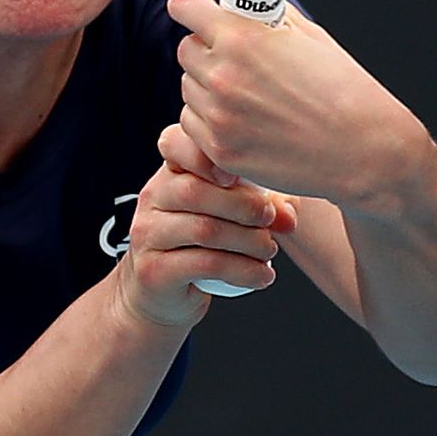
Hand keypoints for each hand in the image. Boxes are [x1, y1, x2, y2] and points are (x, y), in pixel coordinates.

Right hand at [113, 123, 298, 328]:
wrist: (162, 291)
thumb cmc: (200, 244)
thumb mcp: (226, 215)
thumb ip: (257, 206)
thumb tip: (288, 216)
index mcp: (168, 172)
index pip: (174, 143)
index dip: (207, 154)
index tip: (240, 175)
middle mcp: (152, 197)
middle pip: (195, 191)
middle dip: (243, 205)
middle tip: (270, 219)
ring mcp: (148, 234)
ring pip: (203, 230)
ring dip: (248, 241)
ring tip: (269, 250)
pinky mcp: (154, 271)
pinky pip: (204, 265)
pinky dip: (242, 270)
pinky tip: (262, 276)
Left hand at [168, 0, 425, 209]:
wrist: (365, 150)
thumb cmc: (345, 92)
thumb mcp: (309, 37)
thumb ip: (268, 18)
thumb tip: (244, 6)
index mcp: (243, 38)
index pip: (184, 7)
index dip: (190, 8)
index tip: (193, 12)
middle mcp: (223, 75)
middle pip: (186, 49)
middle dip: (207, 50)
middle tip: (237, 62)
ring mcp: (219, 115)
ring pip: (188, 87)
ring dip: (207, 88)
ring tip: (249, 97)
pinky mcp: (220, 150)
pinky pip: (193, 123)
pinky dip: (210, 121)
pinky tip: (244, 122)